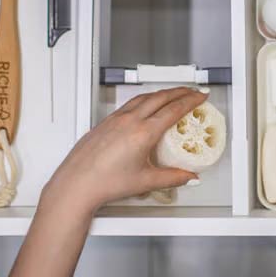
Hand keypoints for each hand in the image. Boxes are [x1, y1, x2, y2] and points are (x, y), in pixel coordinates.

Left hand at [40, 87, 204, 216]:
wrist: (75, 185)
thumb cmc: (104, 183)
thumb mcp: (145, 182)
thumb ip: (172, 178)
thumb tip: (188, 177)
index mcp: (143, 133)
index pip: (173, 110)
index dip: (191, 101)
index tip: (200, 97)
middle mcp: (129, 121)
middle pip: (161, 97)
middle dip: (180, 91)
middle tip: (192, 91)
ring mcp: (116, 119)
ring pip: (144, 97)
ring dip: (162, 92)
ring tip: (172, 93)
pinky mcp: (105, 121)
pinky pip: (130, 102)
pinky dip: (145, 98)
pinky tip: (146, 103)